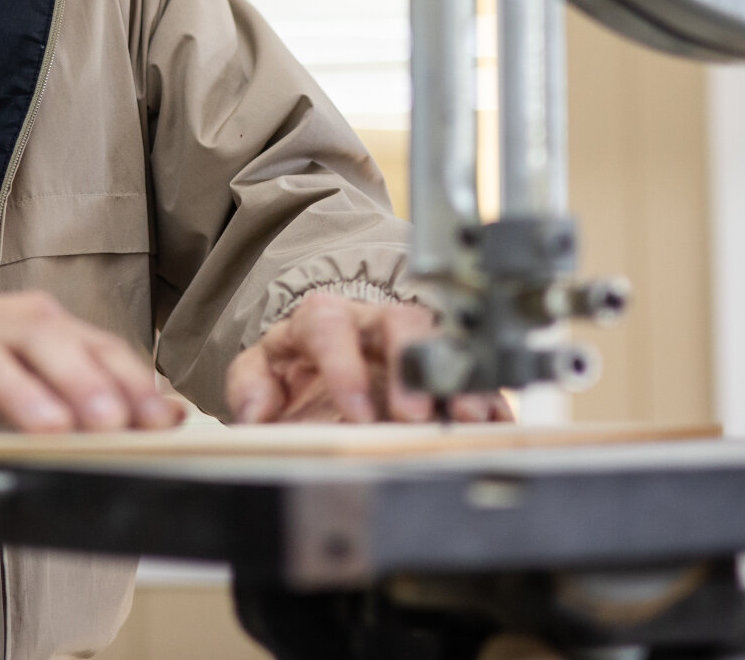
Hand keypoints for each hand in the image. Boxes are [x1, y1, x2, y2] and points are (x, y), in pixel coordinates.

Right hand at [0, 289, 186, 438]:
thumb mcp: (28, 361)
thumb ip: (92, 383)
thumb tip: (170, 414)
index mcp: (33, 324)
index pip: (92, 345)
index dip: (129, 381)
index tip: (163, 420)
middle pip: (43, 343)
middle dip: (81, 381)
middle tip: (112, 422)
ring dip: (18, 393)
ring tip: (50, 428)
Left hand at [224, 293, 512, 424]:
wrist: (321, 369)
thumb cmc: (294, 371)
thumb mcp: (260, 373)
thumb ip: (250, 388)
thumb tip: (257, 412)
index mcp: (322, 320)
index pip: (329, 324)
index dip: (343, 365)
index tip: (355, 413)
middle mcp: (372, 324)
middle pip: (399, 323)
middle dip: (410, 366)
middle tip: (416, 416)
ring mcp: (411, 344)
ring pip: (441, 343)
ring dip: (456, 379)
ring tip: (468, 417)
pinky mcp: (439, 368)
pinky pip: (469, 373)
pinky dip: (485, 396)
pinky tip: (494, 422)